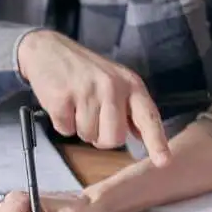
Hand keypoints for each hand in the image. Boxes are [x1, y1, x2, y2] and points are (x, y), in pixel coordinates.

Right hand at [17, 30, 170, 165]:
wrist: (47, 49)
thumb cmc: (85, 70)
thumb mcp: (115, 81)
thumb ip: (129, 108)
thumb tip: (142, 136)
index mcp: (130, 83)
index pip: (148, 116)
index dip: (156, 141)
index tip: (164, 161)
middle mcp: (112, 86)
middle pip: (114, 138)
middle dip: (101, 137)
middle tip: (93, 116)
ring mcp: (87, 91)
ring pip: (88, 136)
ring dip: (80, 128)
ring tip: (76, 104)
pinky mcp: (63, 97)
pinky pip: (66, 130)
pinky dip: (63, 123)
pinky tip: (63, 102)